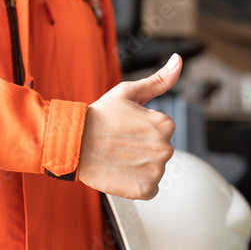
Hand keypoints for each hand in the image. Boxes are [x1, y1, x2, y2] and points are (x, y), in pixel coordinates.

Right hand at [77, 54, 181, 199]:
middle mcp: (165, 148)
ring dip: (140, 167)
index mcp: (165, 124)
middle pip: (159, 151)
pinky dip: (136, 185)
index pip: (162, 130)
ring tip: (118, 158)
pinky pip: (149, 189)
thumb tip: (178, 59)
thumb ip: (159, 80)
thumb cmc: (99, 116)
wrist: (73, 142)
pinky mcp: (145, 190)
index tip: (125, 129)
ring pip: (154, 170)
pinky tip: (121, 173)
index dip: (142, 130)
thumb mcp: (129, 92)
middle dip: (143, 149)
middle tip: (119, 144)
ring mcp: (156, 170)